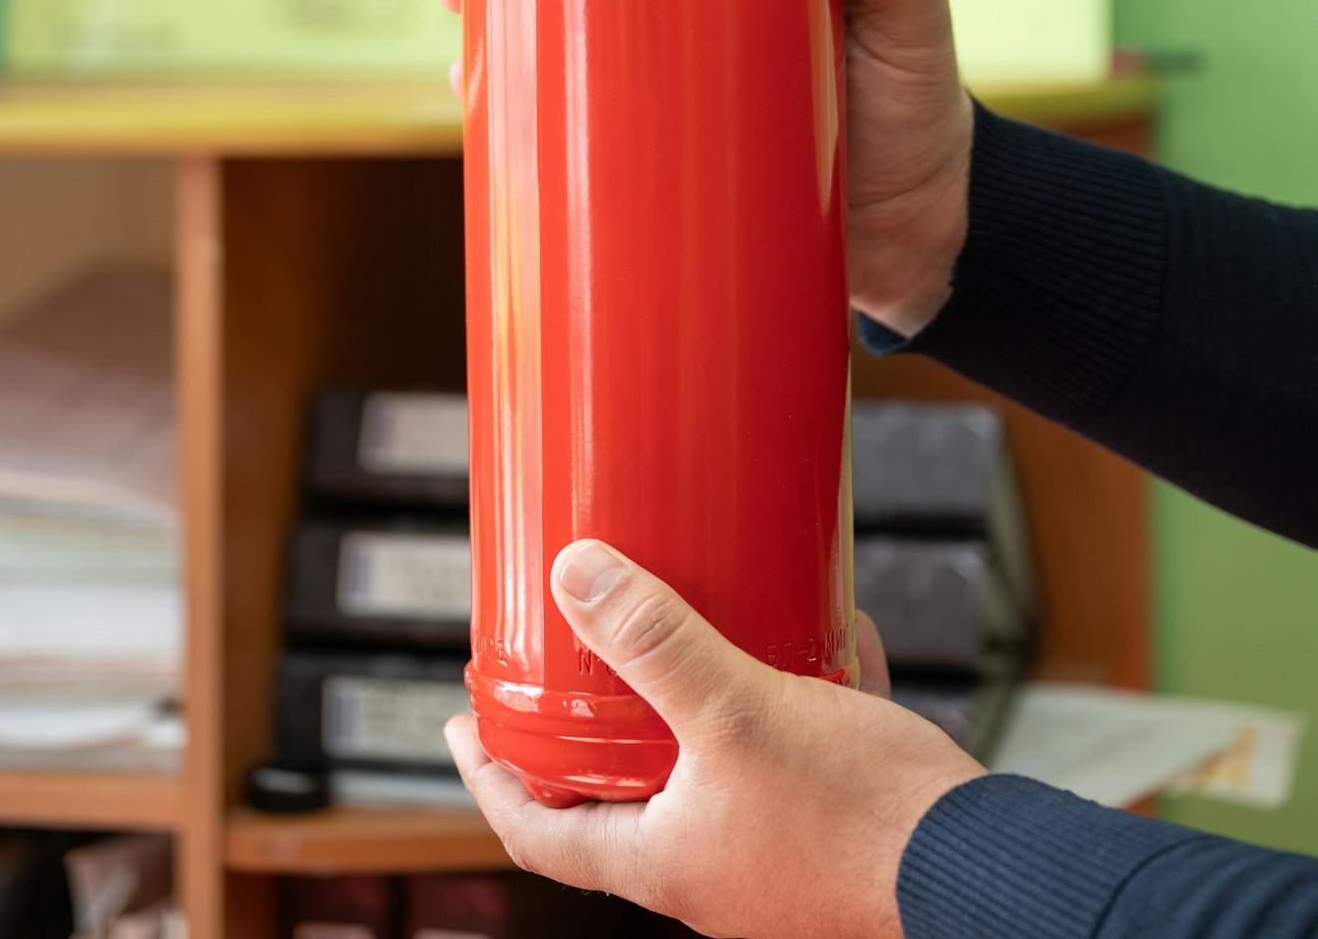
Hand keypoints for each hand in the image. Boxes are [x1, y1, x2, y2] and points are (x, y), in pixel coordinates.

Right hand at [436, 0, 971, 334]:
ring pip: (564, 29)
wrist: (925, 234)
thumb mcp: (914, 20)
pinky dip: (521, 106)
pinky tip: (478, 101)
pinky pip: (576, 117)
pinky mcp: (660, 148)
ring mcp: (669, 75)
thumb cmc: (920, 107)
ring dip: (497, 16)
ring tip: (461, 16)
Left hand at [446, 539, 982, 938]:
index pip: (539, 834)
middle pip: (622, 800)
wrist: (986, 873)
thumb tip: (571, 575)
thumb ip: (656, 643)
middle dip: (597, 729)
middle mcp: (713, 870)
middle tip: (578, 661)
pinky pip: (798, 754)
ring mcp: (777, 854)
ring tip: (693, 631)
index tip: (462, 726)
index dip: (490, 779)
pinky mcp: (837, 830)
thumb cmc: (859, 821)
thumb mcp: (738, 712)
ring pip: (713, 772)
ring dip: (698, 705)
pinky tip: (826, 631)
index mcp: (667, 861)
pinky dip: (798, 696)